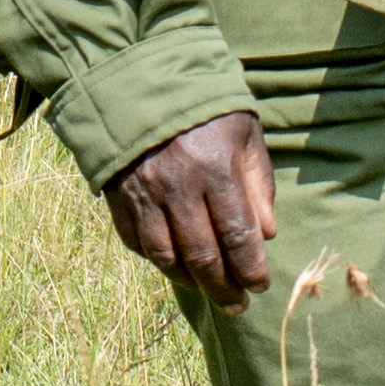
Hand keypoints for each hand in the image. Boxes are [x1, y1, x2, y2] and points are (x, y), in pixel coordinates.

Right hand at [107, 110, 280, 307]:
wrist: (139, 78)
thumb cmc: (205, 107)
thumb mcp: (245, 132)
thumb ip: (259, 183)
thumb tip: (266, 234)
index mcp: (215, 170)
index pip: (237, 235)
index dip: (250, 268)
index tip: (260, 286)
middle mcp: (178, 187)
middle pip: (202, 256)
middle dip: (223, 288)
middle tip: (237, 307)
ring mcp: (144, 194)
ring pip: (166, 257)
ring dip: (190, 282)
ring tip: (207, 292)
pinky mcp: (118, 196)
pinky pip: (136, 242)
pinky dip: (156, 260)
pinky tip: (174, 266)